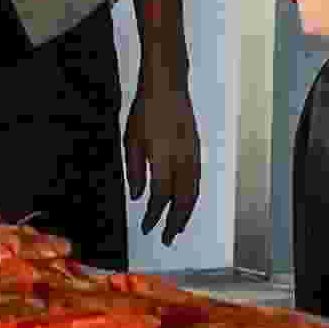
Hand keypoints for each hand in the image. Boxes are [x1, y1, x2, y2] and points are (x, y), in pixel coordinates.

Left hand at [125, 69, 200, 244]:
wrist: (167, 88)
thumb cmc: (145, 112)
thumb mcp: (131, 141)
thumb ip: (134, 171)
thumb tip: (137, 196)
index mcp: (162, 160)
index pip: (160, 197)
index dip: (154, 216)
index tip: (146, 227)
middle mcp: (181, 161)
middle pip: (182, 201)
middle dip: (175, 222)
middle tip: (167, 239)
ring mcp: (193, 156)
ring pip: (194, 193)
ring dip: (186, 213)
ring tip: (178, 227)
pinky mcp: (197, 151)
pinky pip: (197, 181)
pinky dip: (193, 197)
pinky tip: (186, 203)